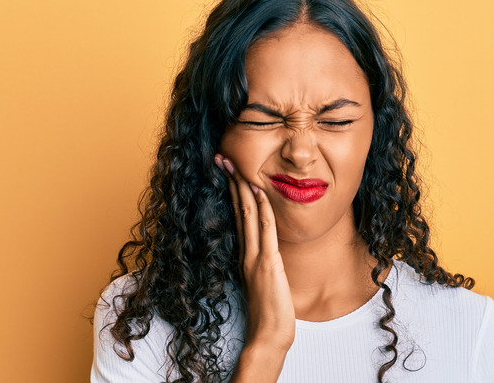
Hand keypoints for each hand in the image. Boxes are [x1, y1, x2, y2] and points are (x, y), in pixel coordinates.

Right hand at [214, 154, 295, 353]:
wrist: (269, 335)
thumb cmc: (270, 313)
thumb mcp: (265, 282)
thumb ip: (264, 264)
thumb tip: (268, 252)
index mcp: (246, 256)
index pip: (238, 217)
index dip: (233, 193)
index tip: (229, 172)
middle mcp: (247, 253)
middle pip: (238, 210)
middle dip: (232, 182)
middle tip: (224, 158)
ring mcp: (256, 258)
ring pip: (248, 215)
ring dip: (243, 188)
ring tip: (236, 165)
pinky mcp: (268, 264)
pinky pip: (266, 230)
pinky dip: (262, 209)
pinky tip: (259, 190)